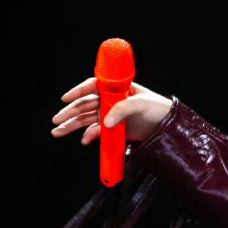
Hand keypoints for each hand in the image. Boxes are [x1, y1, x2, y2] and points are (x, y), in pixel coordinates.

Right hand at [51, 77, 172, 144]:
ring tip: (57, 132)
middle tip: (56, 120)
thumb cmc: (160, 109)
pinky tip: (84, 141)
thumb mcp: (143, 104)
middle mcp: (111, 101)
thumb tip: (105, 123)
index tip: (65, 98)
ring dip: (72, 125)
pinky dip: (90, 136)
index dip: (78, 91)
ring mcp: (112, 115)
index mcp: (117, 89)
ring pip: (87, 119)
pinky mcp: (116, 129)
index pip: (93, 87)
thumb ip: (122, 109)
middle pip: (85, 105)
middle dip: (70, 113)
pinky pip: (98, 132)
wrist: (171, 126)